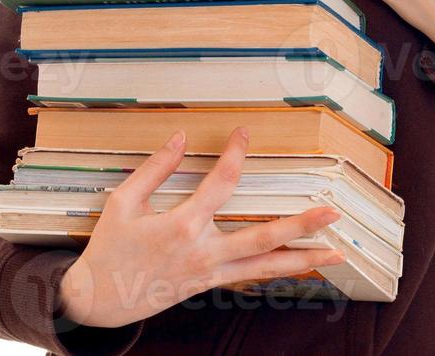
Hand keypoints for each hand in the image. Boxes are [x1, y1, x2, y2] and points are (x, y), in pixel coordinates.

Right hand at [56, 126, 344, 328]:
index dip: (236, 154)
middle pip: (262, 238)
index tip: (244, 134)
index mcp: (182, 226)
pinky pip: (252, 277)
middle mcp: (203, 253)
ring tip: (336, 252)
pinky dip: (279, 271)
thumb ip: (155, 169)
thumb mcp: (123, 202)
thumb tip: (181, 138)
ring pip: (265, 267)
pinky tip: (302, 265)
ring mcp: (210, 273)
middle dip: (301, 225)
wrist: (97, 300)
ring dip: (303, 258)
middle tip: (332, 213)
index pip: (222, 183)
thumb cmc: (109, 249)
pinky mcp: (209, 285)